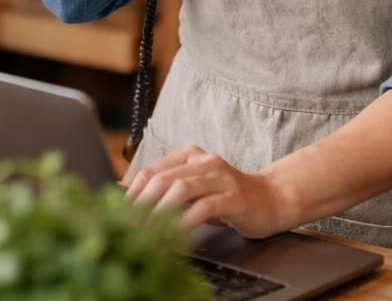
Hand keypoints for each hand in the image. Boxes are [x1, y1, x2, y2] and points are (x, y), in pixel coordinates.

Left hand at [124, 145, 300, 239]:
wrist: (273, 199)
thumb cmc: (229, 197)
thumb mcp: (194, 189)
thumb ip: (166, 189)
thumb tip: (123, 193)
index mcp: (188, 155)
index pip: (150, 171)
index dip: (131, 194)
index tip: (118, 216)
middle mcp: (202, 161)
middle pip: (161, 179)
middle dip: (141, 206)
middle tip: (128, 228)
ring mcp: (219, 177)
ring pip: (179, 190)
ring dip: (160, 213)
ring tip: (147, 233)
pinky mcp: (233, 196)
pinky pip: (203, 207)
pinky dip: (185, 223)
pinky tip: (176, 237)